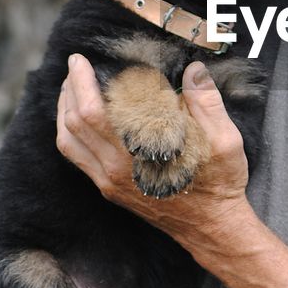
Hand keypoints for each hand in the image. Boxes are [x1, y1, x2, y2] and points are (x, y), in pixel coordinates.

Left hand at [56, 55, 251, 260]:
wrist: (212, 227)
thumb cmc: (219, 183)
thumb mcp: (224, 139)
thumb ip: (206, 101)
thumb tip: (194, 70)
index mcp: (137, 155)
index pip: (92, 113)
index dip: (80, 83)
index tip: (79, 60)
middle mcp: (116, 170)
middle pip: (72, 124)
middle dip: (69, 90)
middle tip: (74, 67)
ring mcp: (110, 182)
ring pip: (68, 143)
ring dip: (64, 112)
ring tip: (71, 89)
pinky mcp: (111, 190)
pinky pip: (78, 158)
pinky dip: (70, 134)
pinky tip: (81, 119)